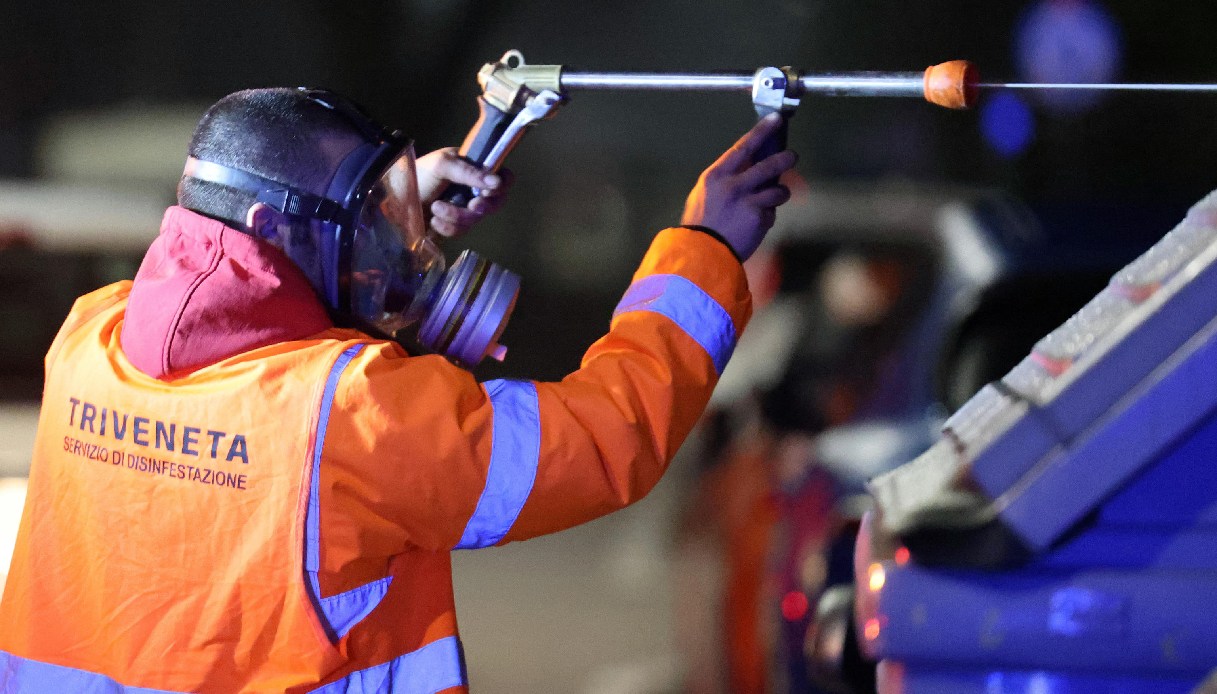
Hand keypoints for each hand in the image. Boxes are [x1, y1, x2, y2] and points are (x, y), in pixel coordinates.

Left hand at [415, 147, 513, 237]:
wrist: (391, 200)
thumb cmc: (416, 174)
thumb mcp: (441, 166)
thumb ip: (468, 172)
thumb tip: (496, 183)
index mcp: (472, 167)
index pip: (502, 175)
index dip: (501, 186)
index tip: (487, 192)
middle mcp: (472, 188)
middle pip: (495, 202)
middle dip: (481, 207)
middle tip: (472, 205)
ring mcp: (463, 208)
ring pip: (476, 219)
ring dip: (457, 216)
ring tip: (436, 208)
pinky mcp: (453, 225)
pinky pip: (462, 231)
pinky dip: (448, 227)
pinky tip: (434, 222)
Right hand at [680, 114, 796, 260]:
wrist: (701, 253)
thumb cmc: (700, 224)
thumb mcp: (704, 194)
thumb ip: (725, 180)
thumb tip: (747, 169)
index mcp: (717, 175)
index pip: (743, 147)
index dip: (761, 132)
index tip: (775, 120)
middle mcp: (734, 185)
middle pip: (768, 165)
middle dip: (785, 159)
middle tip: (792, 157)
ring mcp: (748, 201)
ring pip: (778, 191)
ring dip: (781, 194)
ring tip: (776, 198)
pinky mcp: (759, 218)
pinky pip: (771, 213)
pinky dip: (767, 217)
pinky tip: (755, 225)